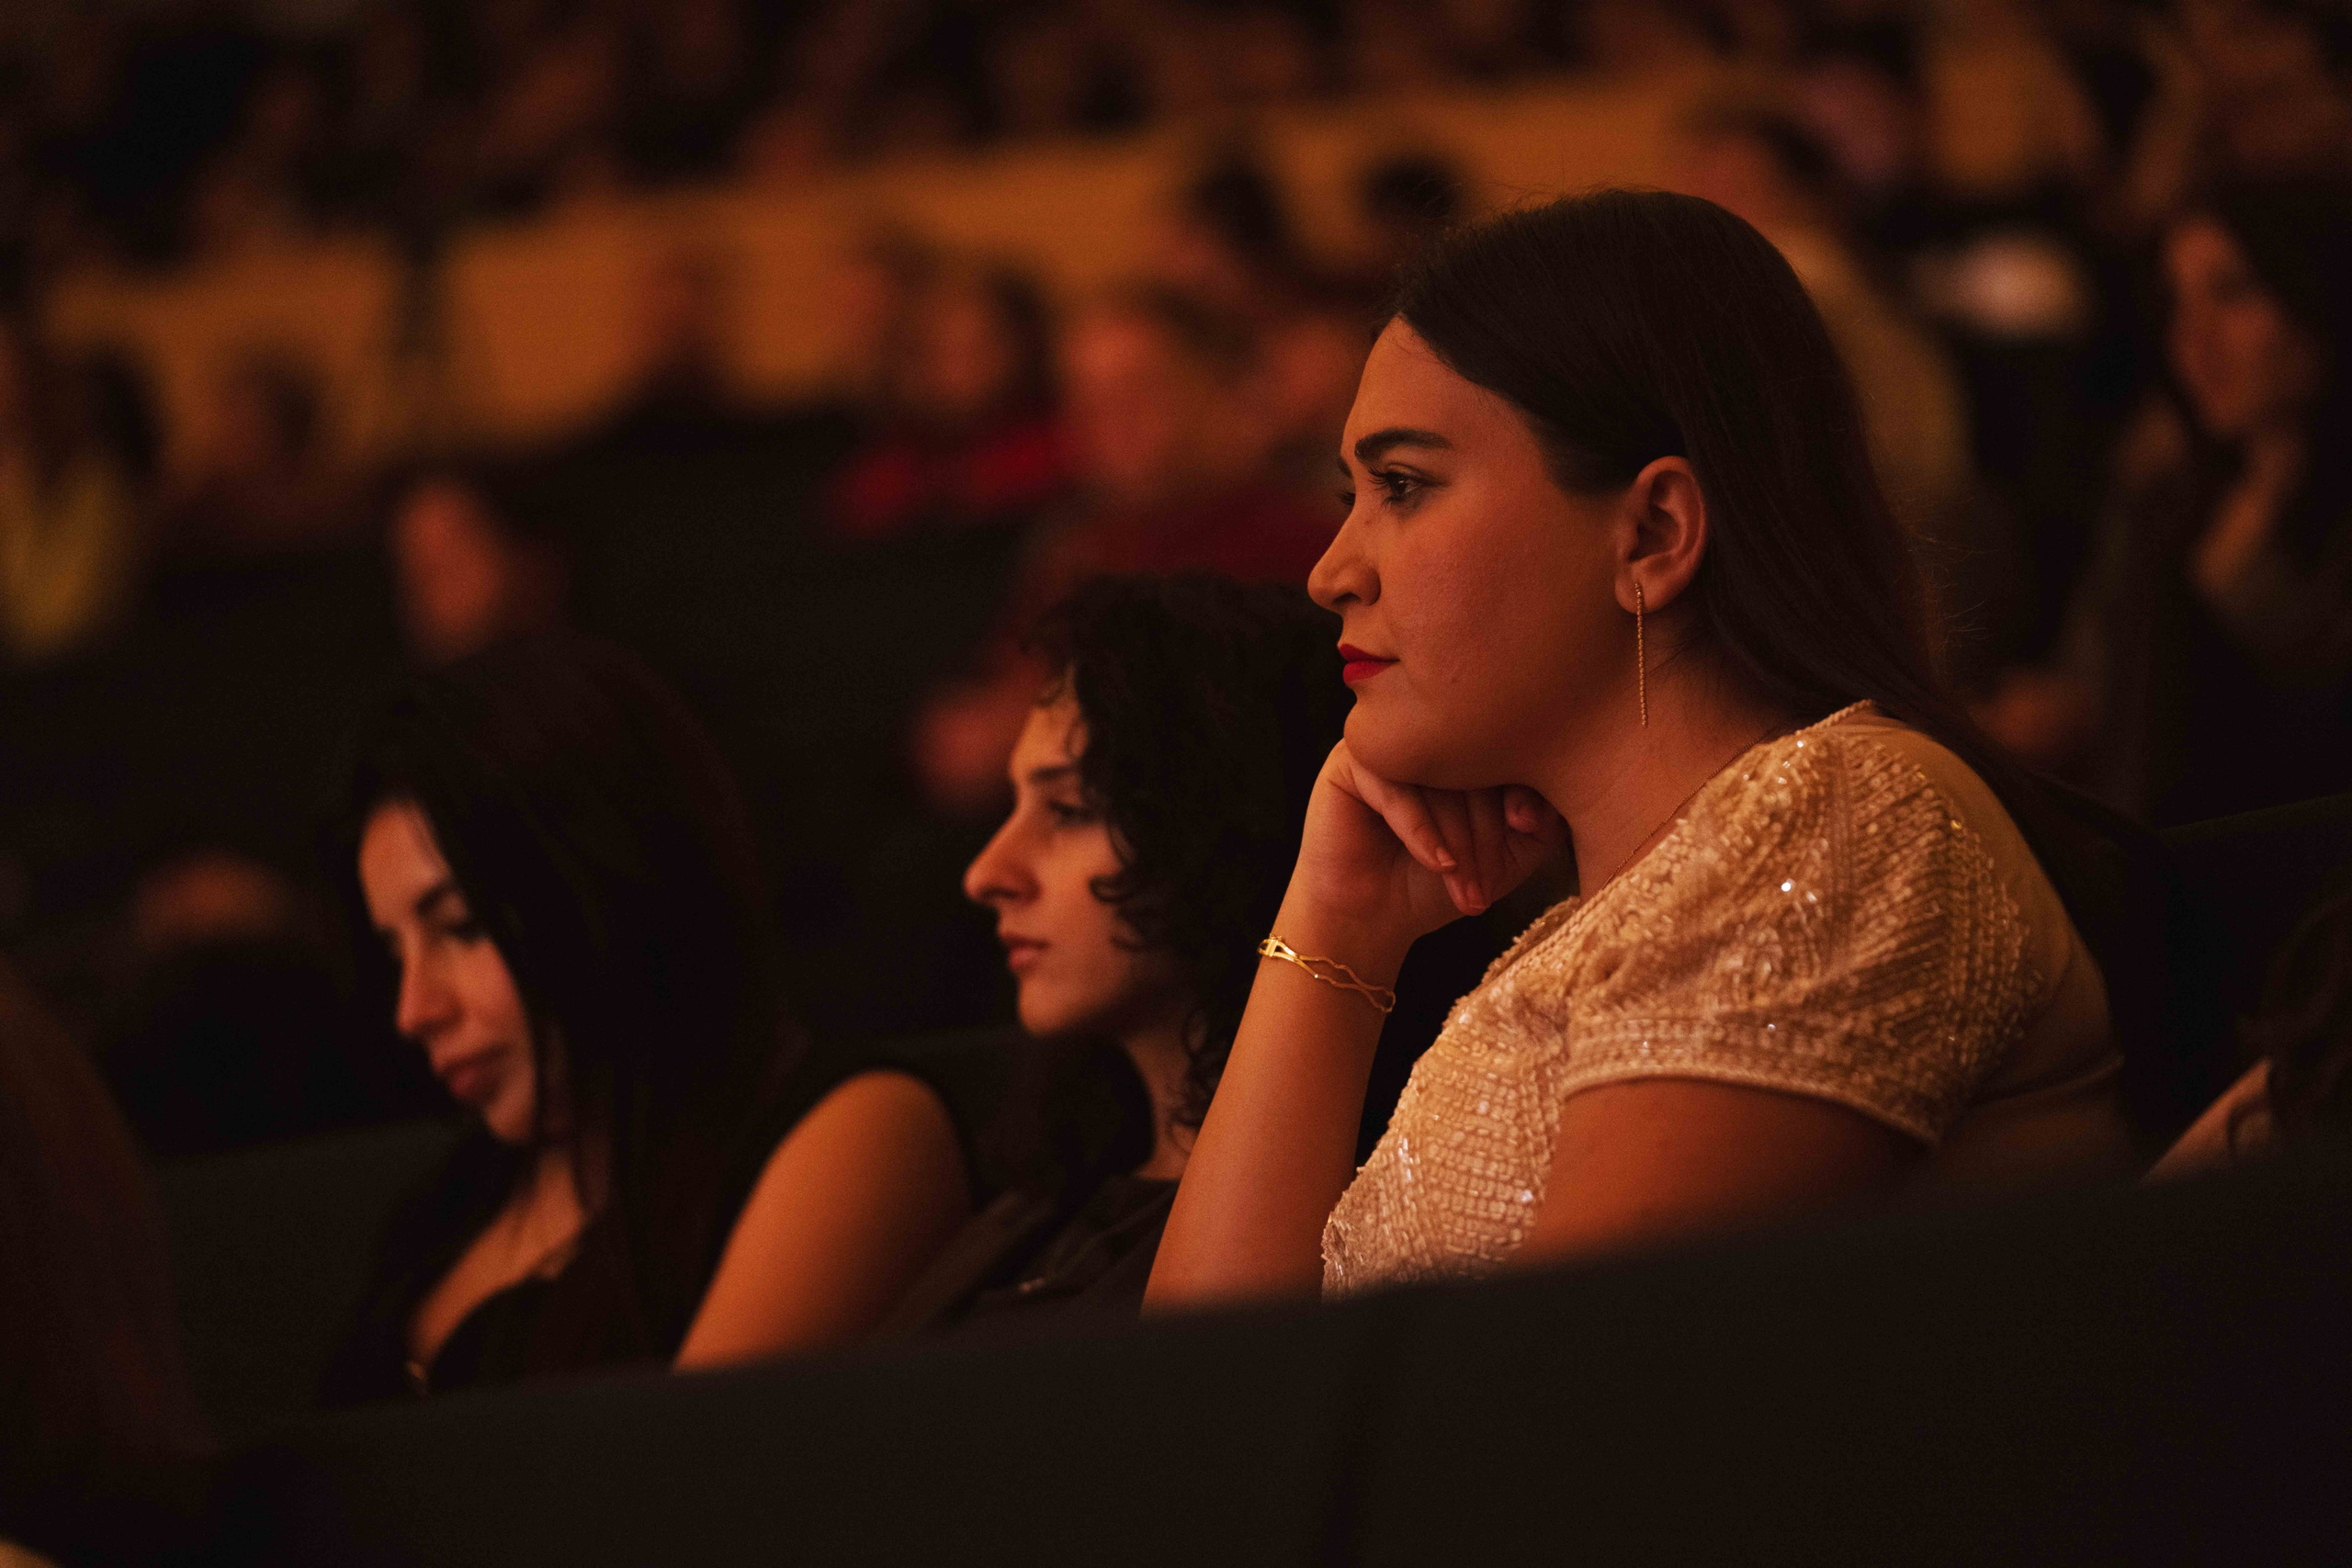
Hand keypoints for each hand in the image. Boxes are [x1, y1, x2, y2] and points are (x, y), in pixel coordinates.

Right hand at [1278, 741, 1566, 972]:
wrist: (1371, 918)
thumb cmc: (1439, 884)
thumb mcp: (1506, 858)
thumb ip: (1539, 825)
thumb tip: (1549, 799)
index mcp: (1470, 744)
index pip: (1508, 748)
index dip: (1523, 787)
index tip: (1528, 828)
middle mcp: (1429, 735)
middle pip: (1472, 763)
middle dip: (1486, 830)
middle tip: (1486, 886)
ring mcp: (1390, 744)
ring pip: (1435, 776)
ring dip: (1457, 838)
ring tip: (1464, 888)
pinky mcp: (1350, 762)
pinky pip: (1394, 784)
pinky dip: (1420, 829)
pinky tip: (1437, 864)